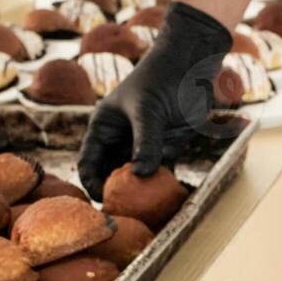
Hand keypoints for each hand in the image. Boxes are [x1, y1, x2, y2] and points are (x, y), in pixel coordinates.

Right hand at [78, 2, 230, 199]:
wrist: (193, 64)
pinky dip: (163, 186)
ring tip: (147, 214)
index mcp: (103, 128)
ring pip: (136, 178)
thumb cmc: (162, 78)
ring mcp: (142, 146)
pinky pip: (160, 173)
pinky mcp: (165, 149)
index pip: (88, 163)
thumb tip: (141, 174)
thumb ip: (145, 141)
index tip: (105, 201)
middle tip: (126, 216)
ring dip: (141, 195)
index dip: (93, 184)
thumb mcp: (149, 109)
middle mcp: (119, 140)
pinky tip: (168, 201)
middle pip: (111, 176)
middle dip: (117, 195)